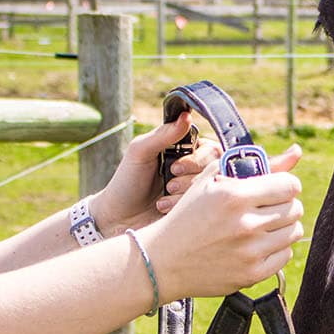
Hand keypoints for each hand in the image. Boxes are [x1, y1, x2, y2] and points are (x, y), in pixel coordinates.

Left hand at [89, 113, 218, 234]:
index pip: (209, 147)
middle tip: (169, 183)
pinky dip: (181, 205)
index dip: (196, 158)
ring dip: (183, 192)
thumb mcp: (140, 151)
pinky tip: (164, 207)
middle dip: (190, 176)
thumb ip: (164, 134)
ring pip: (209, 186)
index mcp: (183, 149)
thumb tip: (186, 116)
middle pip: (214, 166)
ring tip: (164, 195)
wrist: (119, 218)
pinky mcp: (193, 208)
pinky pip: (204, 205)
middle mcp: (193, 167)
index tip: (175, 167)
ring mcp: (194, 189)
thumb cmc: (127, 181)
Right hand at [137, 143, 304, 299]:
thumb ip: (241, 165)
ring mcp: (250, 252)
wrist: (162, 261)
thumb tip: (291, 153)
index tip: (279, 188)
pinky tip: (259, 244)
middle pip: (295, 208)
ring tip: (265, 225)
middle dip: (285, 204)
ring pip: (294, 232)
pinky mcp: (251, 274)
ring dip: (283, 226)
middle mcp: (245, 224)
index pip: (289, 185)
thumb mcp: (207, 182)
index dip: (286, 184)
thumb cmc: (186, 217)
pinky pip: (285, 255)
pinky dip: (276, 249)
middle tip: (271, 206)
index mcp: (234, 196)